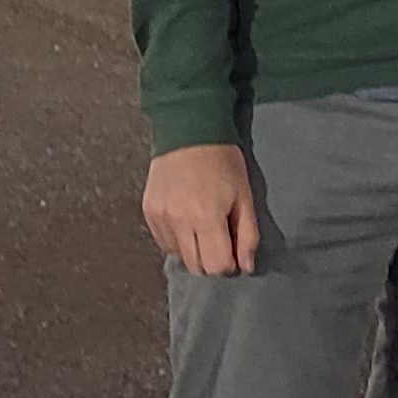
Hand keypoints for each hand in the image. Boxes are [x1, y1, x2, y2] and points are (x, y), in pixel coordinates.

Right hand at [143, 141, 259, 276]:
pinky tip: (186, 220)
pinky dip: (178, 240)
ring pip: (179, 257)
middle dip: (212, 260)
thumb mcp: (245, 195)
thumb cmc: (222, 161)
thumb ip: (248, 235)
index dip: (229, 264)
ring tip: (202, 225)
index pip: (217, 266)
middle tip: (220, 238)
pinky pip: (164, 243)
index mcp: (206, 217)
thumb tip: (246, 267)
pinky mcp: (149, 212)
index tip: (233, 249)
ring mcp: (160, 217)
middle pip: (197, 267)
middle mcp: (179, 221)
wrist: (188, 131)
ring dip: (194, 250)